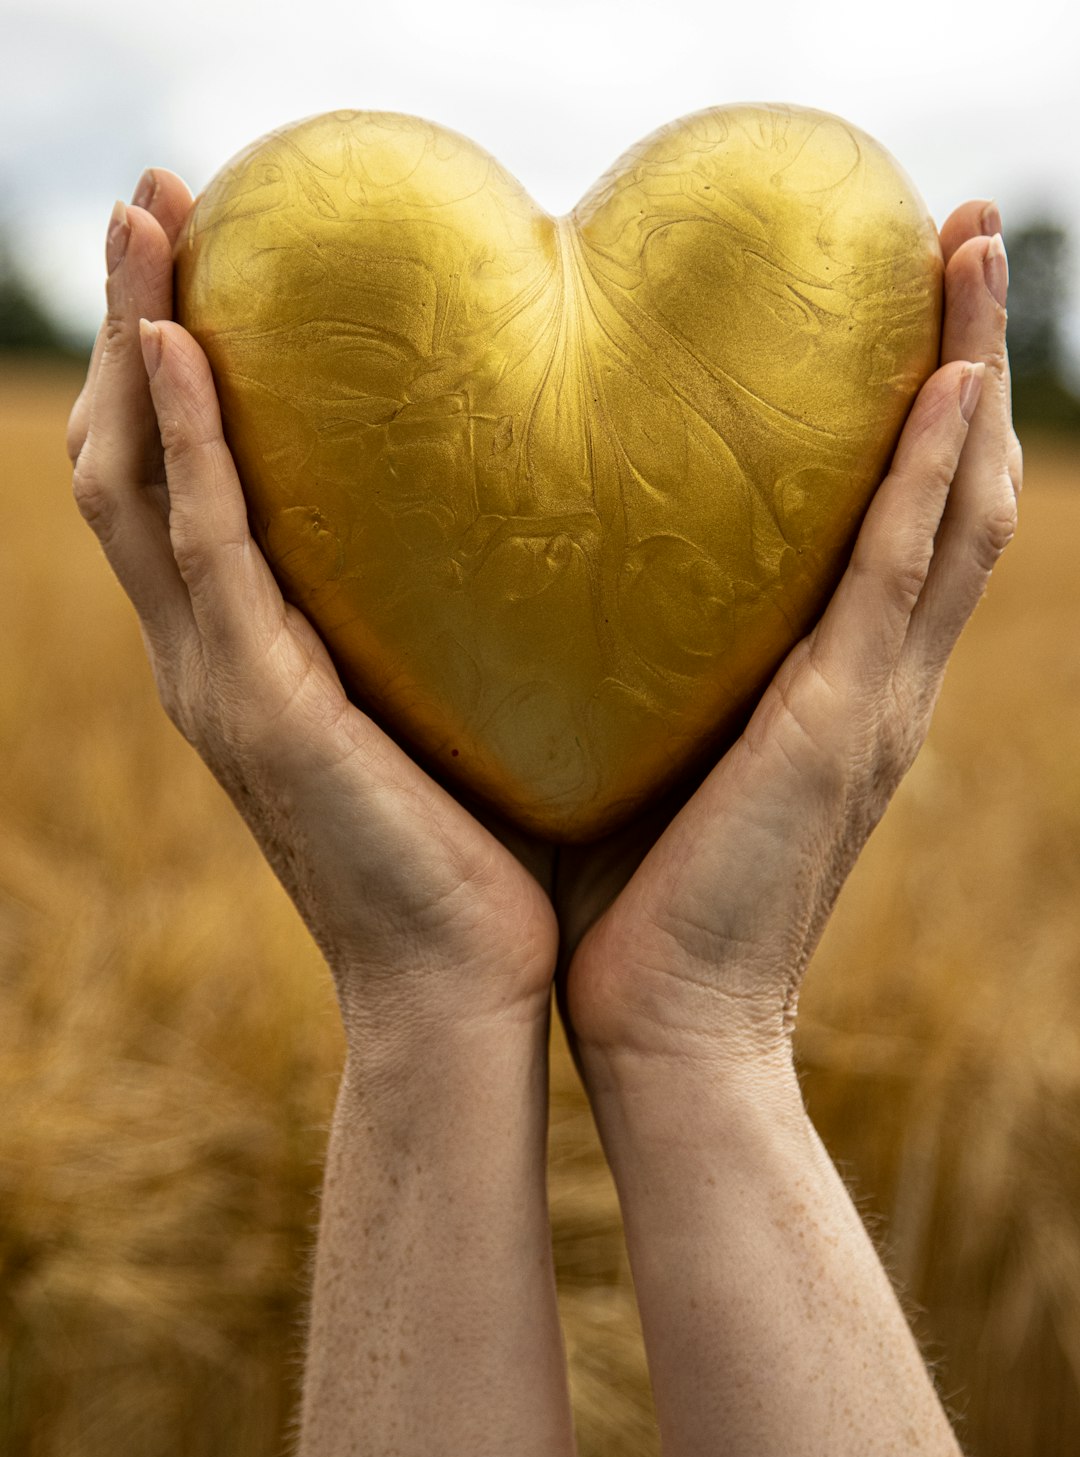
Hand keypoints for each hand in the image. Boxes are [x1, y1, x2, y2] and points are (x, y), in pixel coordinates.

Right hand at [66, 172, 559, 1038]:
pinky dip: (180, 445)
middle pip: (136, 470)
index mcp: (257, 668)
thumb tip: (531, 539)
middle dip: (137, 331)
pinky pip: (205, 547)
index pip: (186, 499)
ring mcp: (221, 686)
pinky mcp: (258, 706)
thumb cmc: (483, 863)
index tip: (206, 268)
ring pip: (138, 490)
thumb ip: (451, 631)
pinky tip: (180, 345)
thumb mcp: (454, 719)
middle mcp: (214, 666)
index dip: (174, 385)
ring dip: (136, 349)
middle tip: (160, 207)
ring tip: (152, 221)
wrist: (465, 992)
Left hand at [557, 199, 1020, 1066]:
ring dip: (969, 378)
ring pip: (953, 514)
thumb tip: (545, 577)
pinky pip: (900, 575)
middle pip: (950, 495)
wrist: (664, 1032)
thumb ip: (626, 669)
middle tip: (953, 239)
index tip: (899, 311)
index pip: (897, 531)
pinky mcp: (842, 729)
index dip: (916, 422)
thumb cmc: (629, 903)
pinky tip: (942, 380)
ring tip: (967, 252)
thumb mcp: (637, 755)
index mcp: (834, 694)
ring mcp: (874, 706)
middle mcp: (877, 687)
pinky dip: (930, 475)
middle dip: (964, 362)